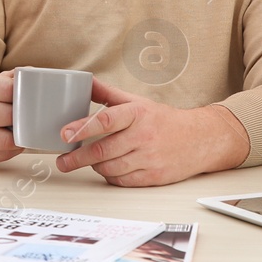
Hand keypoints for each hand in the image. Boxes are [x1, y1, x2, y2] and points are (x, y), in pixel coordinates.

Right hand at [0, 72, 21, 166]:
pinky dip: (12, 151)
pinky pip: (2, 155)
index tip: (29, 98)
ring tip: (20, 130)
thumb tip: (37, 75)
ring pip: (6, 140)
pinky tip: (10, 142)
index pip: (8, 89)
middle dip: (21, 117)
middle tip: (26, 116)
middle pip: (8, 115)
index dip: (23, 95)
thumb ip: (15, 77)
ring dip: (18, 137)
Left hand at [54, 79, 248, 186]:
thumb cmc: (163, 120)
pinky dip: (110, 177)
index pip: (106, 120)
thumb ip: (109, 93)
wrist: (199, 139)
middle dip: (77, 158)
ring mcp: (149, 158)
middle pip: (103, 150)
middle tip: (63, 161)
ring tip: (89, 161)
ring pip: (110, 168)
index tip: (65, 134)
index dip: (82, 128)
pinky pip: (122, 181)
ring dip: (95, 166)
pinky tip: (108, 169)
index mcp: (138, 113)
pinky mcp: (153, 176)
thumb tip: (85, 81)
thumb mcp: (137, 101)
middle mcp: (143, 135)